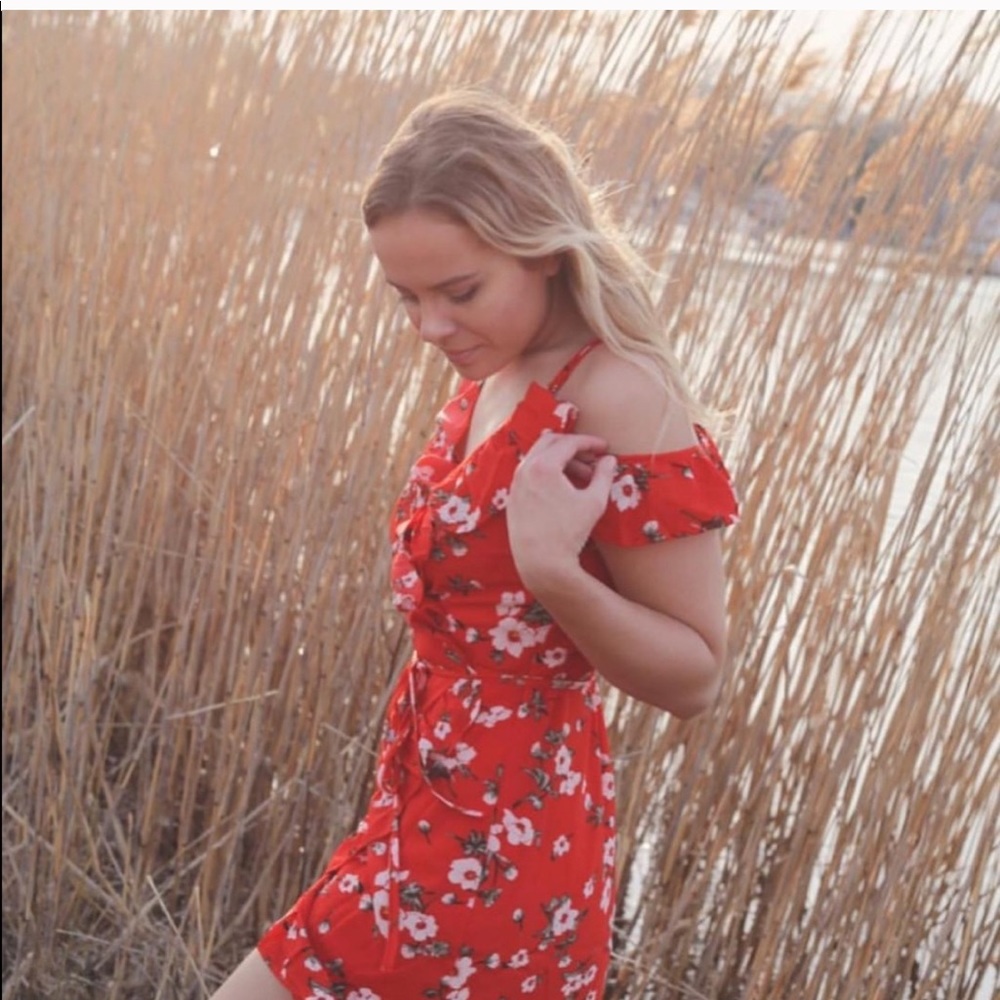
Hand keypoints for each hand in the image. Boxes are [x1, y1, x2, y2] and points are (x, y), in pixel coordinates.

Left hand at [506, 432, 617, 588]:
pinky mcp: (513, 499)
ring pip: (539, 458)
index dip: (589, 442)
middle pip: (549, 443)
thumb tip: (609, 460)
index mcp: (543, 466)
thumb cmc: (569, 533)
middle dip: (573, 447)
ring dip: (561, 461)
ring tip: (582, 477)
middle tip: (592, 458)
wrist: (541, 562)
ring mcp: (515, 484)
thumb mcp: (593, 502)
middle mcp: (525, 470)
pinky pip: (530, 474)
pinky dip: (548, 473)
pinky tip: (564, 489)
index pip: (568, 443)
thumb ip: (603, 476)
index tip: (604, 447)